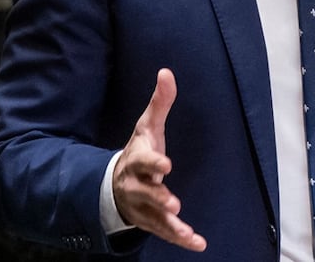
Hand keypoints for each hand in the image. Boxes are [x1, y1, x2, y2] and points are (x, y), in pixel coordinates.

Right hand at [113, 68, 206, 251]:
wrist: (115, 183)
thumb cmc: (139, 150)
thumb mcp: (147, 126)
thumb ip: (160, 102)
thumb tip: (167, 71)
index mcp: (137, 160)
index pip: (143, 160)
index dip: (153, 162)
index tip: (166, 164)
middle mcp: (136, 185)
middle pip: (145, 193)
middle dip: (157, 198)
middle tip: (173, 202)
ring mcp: (142, 207)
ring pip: (154, 218)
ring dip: (170, 224)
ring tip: (186, 232)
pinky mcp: (150, 222)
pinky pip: (164, 232)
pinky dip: (180, 238)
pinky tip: (198, 243)